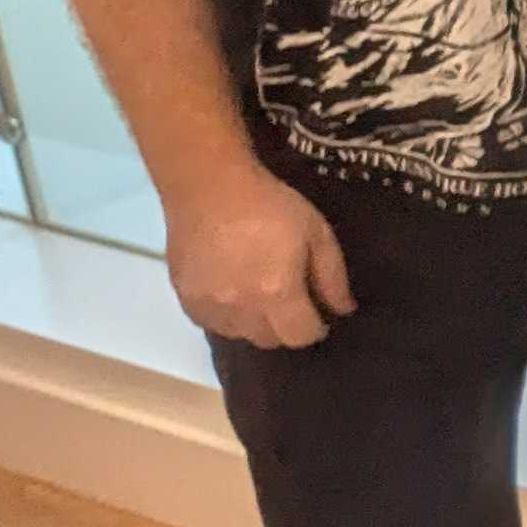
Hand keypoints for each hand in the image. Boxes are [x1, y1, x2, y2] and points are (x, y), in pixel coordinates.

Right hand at [168, 168, 353, 347]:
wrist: (209, 186)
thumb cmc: (271, 205)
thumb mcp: (317, 233)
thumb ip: (333, 278)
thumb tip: (343, 311)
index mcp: (276, 293)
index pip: (300, 336)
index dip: (315, 329)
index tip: (319, 316)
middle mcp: (239, 308)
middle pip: (269, 341)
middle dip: (286, 328)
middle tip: (291, 303)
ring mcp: (207, 305)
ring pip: (240, 335)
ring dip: (255, 325)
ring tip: (260, 296)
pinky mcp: (184, 297)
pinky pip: (211, 323)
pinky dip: (227, 317)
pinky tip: (233, 293)